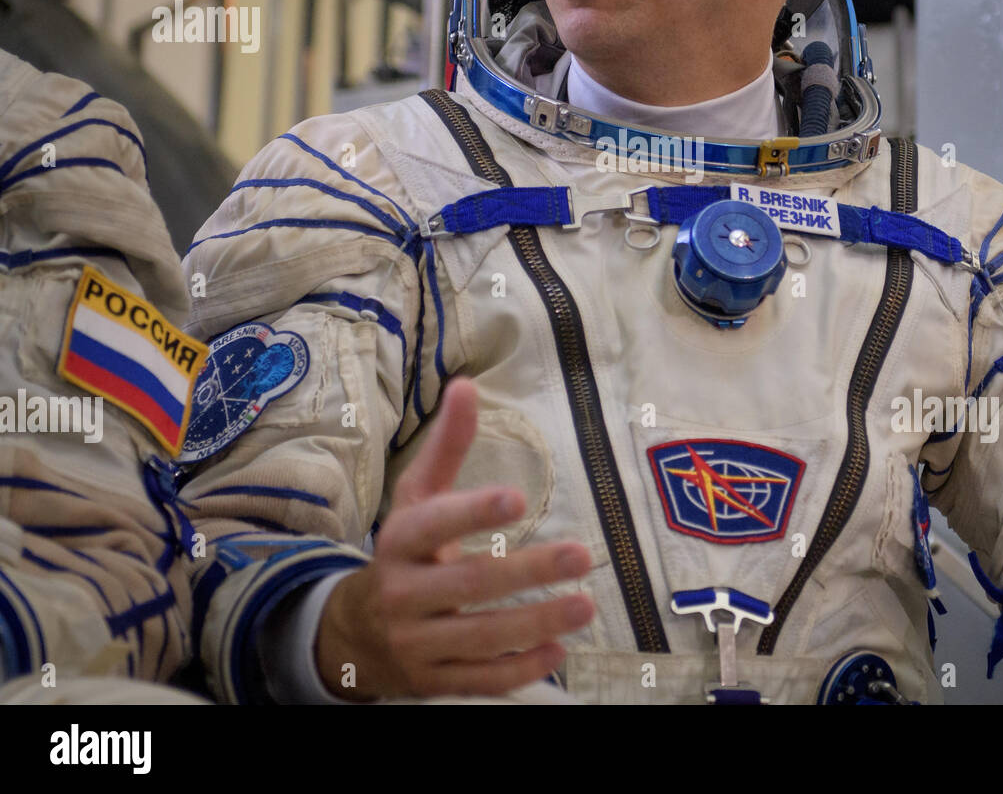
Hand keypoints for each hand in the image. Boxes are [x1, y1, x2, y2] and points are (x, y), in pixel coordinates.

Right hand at [316, 375, 594, 698]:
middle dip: (526, 572)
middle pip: (467, 584)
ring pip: (479, 637)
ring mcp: (416, 643)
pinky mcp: (433, 681)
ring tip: (585, 604)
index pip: (433, 524)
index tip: (517, 498)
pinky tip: (558, 651)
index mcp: (400, 541)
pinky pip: (479, 679)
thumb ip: (447, 446)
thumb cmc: (404, 550)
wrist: (353, 634)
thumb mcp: (417, 496)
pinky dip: (519, 670)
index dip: (472, 512)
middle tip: (581, 554)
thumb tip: (466, 384)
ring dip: (535, 622)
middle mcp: (403, 593)